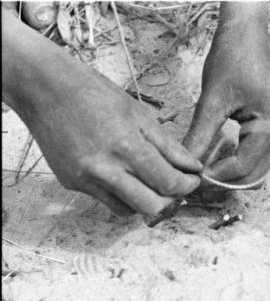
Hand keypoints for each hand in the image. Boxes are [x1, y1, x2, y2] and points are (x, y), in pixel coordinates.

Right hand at [2, 10, 201, 215]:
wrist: (46, 89)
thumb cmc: (95, 94)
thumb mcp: (141, 114)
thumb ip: (169, 146)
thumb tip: (192, 166)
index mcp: (126, 147)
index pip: (168, 183)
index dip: (187, 185)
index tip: (192, 180)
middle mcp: (105, 169)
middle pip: (151, 207)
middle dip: (171, 201)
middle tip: (177, 187)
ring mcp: (86, 180)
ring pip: (129, 211)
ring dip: (147, 202)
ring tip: (152, 183)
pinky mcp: (72, 184)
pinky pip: (106, 201)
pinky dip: (123, 196)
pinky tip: (126, 178)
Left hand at [183, 2, 269, 187]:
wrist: (246, 36)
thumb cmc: (232, 60)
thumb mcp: (212, 101)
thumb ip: (199, 137)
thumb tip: (186, 169)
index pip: (244, 166)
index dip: (216, 177)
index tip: (191, 180)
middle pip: (253, 175)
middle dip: (224, 182)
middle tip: (194, 182)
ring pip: (255, 171)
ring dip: (230, 175)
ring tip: (202, 170)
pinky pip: (256, 158)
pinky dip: (236, 164)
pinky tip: (215, 157)